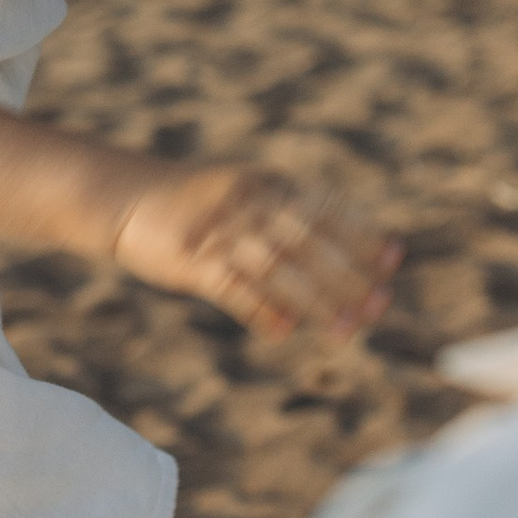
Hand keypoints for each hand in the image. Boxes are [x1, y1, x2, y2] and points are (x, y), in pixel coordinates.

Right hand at [110, 166, 397, 346]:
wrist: (123, 197)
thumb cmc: (192, 203)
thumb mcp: (243, 194)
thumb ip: (286, 217)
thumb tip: (343, 253)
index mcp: (265, 184)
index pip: (323, 207)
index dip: (360, 232)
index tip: (394, 257)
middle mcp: (247, 202)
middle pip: (307, 239)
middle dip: (348, 274)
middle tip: (380, 305)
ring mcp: (217, 230)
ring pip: (277, 267)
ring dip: (315, 301)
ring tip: (346, 331)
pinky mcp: (188, 259)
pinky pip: (231, 287)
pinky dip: (260, 310)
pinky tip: (283, 333)